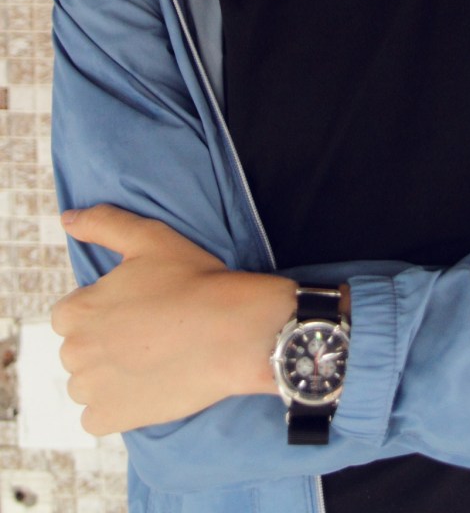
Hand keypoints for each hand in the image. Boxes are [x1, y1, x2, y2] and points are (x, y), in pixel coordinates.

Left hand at [51, 204, 295, 435]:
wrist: (233, 332)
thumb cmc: (194, 281)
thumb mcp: (149, 238)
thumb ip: (103, 224)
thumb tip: (67, 220)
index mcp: (78, 310)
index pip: (70, 315)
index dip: (103, 310)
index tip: (135, 309)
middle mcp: (76, 351)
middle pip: (78, 350)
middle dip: (104, 343)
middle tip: (148, 333)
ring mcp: (92, 389)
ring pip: (86, 384)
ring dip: (108, 377)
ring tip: (149, 361)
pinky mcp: (111, 418)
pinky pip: (96, 418)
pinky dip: (116, 408)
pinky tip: (146, 388)